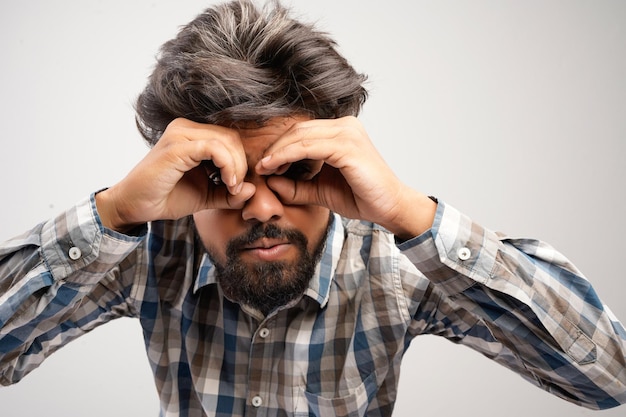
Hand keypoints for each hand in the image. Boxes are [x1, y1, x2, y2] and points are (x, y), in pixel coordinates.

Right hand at [96, 118, 254, 231]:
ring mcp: (180, 134)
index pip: (231, 138)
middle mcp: (186, 128)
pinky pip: (214, 148)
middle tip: (236, 188)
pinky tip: (227, 184)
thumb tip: (253, 190)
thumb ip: (229, 194)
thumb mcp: (207, 196)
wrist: (135, 206)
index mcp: (193, 135)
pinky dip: (227, 166)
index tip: (237, 187)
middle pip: (232, 137)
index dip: (241, 162)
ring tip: (231, 188)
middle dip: (241, 164)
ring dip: (236, 167)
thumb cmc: (166, 197)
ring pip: (226, 140)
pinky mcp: (177, 146)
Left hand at [256, 116, 435, 238]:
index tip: (264, 166)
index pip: (302, 132)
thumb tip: (269, 182)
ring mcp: (347, 133)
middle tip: (261, 167)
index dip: (279, 147)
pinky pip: (308, 147)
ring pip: (300, 136)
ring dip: (278, 152)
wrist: (389, 208)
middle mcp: (345, 126)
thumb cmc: (361, 197)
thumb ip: (297, 186)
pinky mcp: (347, 146)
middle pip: (298, 130)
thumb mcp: (320, 191)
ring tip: (265, 168)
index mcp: (341, 132)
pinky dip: (287, 156)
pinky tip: (276, 168)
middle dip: (275, 148)